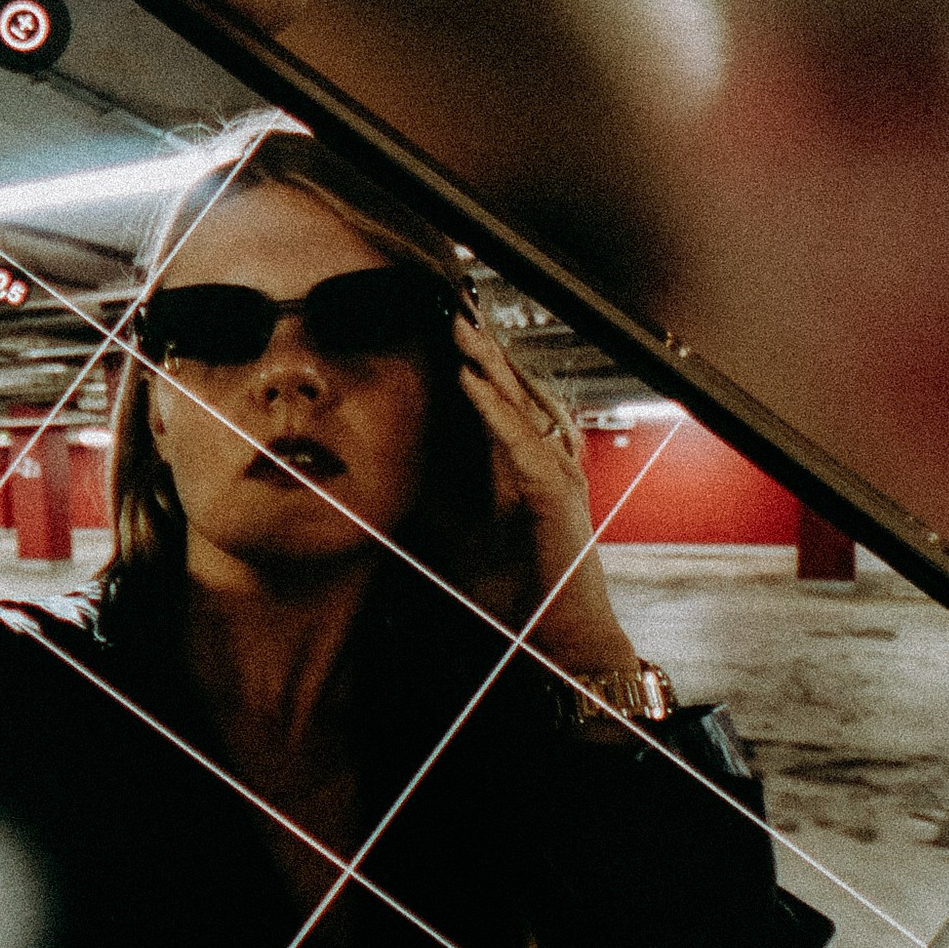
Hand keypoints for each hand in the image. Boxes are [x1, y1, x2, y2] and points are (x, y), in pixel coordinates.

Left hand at [452, 305, 637, 675]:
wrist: (559, 640)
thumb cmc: (517, 594)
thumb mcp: (459, 543)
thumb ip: (437, 508)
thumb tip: (390, 485)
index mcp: (521, 468)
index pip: (494, 404)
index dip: (471, 365)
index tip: (442, 330)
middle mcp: (542, 461)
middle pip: (511, 392)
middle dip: (482, 350)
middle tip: (452, 306)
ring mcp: (555, 471)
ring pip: (519, 403)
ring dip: (488, 364)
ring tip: (459, 328)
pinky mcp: (555, 491)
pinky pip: (521, 438)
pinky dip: (495, 408)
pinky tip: (471, 380)